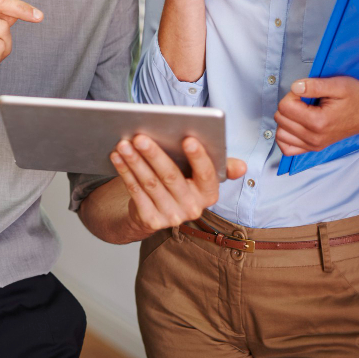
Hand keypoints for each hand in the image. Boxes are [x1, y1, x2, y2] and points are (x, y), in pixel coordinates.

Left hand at [111, 134, 245, 234]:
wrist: (157, 213)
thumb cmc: (182, 184)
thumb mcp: (201, 176)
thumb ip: (219, 166)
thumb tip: (241, 167)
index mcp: (209, 194)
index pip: (207, 174)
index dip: (198, 157)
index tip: (188, 138)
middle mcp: (193, 208)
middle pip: (171, 177)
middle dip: (154, 155)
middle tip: (140, 137)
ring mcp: (171, 217)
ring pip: (150, 183)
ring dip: (134, 162)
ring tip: (123, 143)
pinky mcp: (151, 220)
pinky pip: (135, 192)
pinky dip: (124, 172)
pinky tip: (116, 157)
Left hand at [274, 77, 358, 155]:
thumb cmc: (356, 98)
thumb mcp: (339, 84)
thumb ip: (314, 85)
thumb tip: (295, 87)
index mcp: (319, 122)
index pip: (284, 107)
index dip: (292, 94)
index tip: (306, 93)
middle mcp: (314, 137)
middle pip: (280, 118)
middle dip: (289, 105)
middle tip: (306, 101)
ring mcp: (313, 145)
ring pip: (280, 133)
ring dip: (286, 120)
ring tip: (302, 112)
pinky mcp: (313, 148)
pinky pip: (286, 147)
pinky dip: (286, 136)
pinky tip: (295, 125)